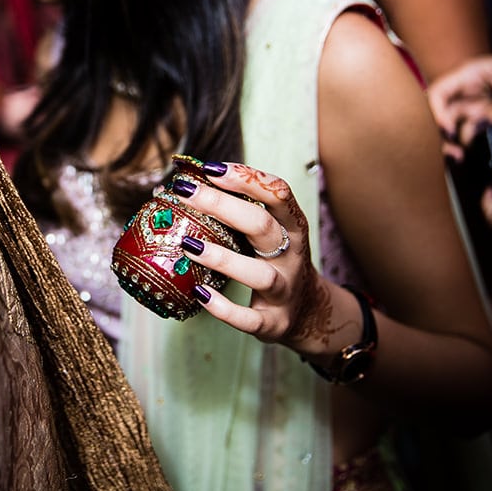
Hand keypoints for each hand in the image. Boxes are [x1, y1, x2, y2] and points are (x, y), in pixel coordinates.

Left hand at [172, 162, 345, 354]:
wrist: (309, 312)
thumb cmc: (275, 263)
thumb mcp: (268, 234)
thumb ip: (237, 212)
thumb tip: (182, 188)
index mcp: (291, 228)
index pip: (277, 193)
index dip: (245, 178)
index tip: (210, 168)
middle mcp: (291, 256)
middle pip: (262, 225)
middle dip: (223, 205)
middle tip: (186, 192)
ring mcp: (284, 290)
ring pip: (259, 275)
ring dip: (223, 259)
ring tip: (189, 246)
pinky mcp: (273, 322)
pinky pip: (249, 318)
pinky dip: (224, 308)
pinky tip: (199, 293)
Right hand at [426, 37, 491, 160]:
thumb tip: (487, 123)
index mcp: (467, 75)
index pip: (438, 92)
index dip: (436, 111)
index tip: (448, 130)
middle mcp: (463, 90)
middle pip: (440, 112)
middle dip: (442, 133)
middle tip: (453, 152)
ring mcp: (470, 102)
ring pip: (450, 124)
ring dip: (453, 141)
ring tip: (460, 155)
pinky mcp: (478, 114)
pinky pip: (465, 129)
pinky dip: (465, 142)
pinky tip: (468, 152)